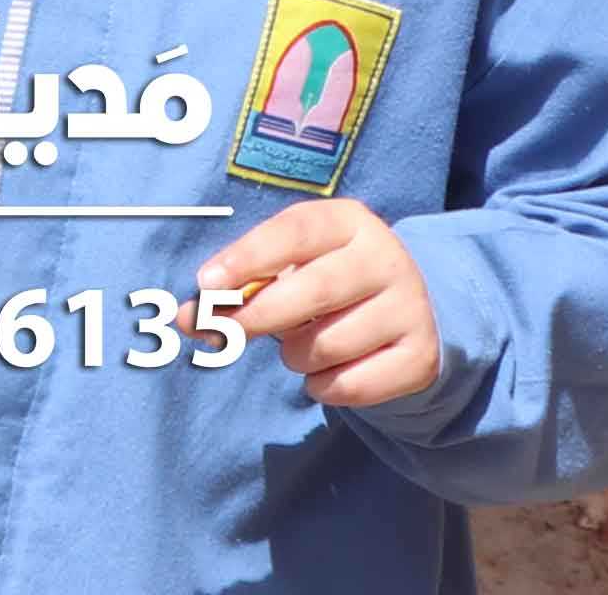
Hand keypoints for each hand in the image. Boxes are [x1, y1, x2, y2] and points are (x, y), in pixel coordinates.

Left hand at [206, 201, 440, 409]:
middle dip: (258, 316)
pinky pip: (352, 385)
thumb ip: (242, 285)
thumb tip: (188, 318)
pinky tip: (328, 370)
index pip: (295, 232)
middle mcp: (387, 259)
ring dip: (296, 355)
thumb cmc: (327, 280)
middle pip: (314, 289)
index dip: (249, 258)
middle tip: (224, 332)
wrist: (405, 313)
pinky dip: (324, 386)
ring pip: (328, 344)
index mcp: (349, 221)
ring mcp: (410, 308)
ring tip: (301, 344)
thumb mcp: (292, 266)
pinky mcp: (420, 357)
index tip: (206, 284)